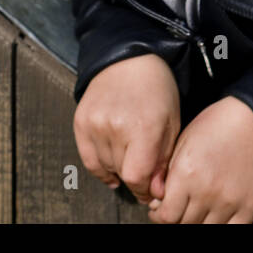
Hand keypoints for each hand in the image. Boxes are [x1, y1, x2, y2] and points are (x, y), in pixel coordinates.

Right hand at [73, 53, 179, 203]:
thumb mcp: (172, 123)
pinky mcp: (81, 122)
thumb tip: (154, 193)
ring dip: (119, 169)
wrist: (129, 59)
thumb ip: (163, 161)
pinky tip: (111, 169)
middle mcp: (115, 126)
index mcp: (143, 126)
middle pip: (122, 172)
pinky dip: (100, 169)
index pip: (137, 176)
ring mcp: (95, 124)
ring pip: (105, 167)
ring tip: (130, 156)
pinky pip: (88, 160)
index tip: (150, 190)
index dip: (144, 189)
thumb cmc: (156, 89)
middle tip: (143, 170)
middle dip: (135, 177)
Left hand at [148, 96, 252, 223]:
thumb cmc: (220, 123)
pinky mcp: (250, 206)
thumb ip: (170, 172)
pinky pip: (232, 231)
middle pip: (183, 224)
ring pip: (205, 230)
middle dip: (177, 217)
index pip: (165, 216)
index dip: (159, 215)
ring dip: (198, 222)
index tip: (161, 210)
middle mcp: (206, 192)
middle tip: (179, 207)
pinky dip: (221, 225)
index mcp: (186, 174)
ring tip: (199, 209)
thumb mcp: (184, 141)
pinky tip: (217, 215)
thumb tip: (159, 199)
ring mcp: (230, 202)